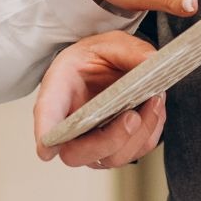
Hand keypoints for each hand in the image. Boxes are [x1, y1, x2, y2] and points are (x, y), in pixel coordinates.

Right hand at [32, 32, 166, 168]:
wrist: (108, 67)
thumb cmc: (98, 57)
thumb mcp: (110, 42)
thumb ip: (128, 50)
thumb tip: (151, 61)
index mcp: (57, 92)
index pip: (46, 117)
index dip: (45, 136)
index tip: (47, 148)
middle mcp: (69, 127)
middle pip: (77, 153)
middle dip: (109, 140)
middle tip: (132, 116)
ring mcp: (92, 143)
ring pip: (111, 158)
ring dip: (137, 135)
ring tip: (153, 102)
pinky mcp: (117, 147)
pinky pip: (135, 151)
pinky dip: (149, 133)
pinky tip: (155, 109)